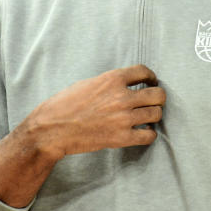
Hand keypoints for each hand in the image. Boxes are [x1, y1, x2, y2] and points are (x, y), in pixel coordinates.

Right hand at [27, 64, 165, 158]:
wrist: (52, 129)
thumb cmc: (64, 105)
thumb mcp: (87, 83)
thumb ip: (109, 83)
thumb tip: (125, 84)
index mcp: (112, 79)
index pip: (144, 72)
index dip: (151, 77)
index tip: (151, 81)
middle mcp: (122, 97)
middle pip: (157, 94)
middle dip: (158, 97)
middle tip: (153, 101)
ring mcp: (123, 118)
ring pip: (156, 114)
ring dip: (154, 115)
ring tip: (147, 117)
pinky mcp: (121, 138)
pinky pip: (149, 135)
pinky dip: (149, 134)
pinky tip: (143, 132)